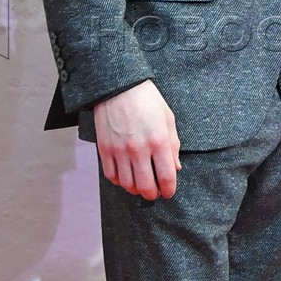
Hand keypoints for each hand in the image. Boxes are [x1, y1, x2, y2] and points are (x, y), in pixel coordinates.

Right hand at [94, 80, 180, 198]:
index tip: (169, 192)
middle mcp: (139, 149)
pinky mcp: (104, 149)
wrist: (118, 86)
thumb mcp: (167, 118)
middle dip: (153, 194)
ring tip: (140, 186)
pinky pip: (111, 175)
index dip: (169, 190)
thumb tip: (176, 167)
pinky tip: (125, 177)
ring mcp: (120, 150)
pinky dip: (119, 181)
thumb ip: (173, 145)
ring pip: (127, 184)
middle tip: (155, 193)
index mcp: (159, 141)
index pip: (167, 177)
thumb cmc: (146, 99)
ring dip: (135, 189)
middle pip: (146, 186)